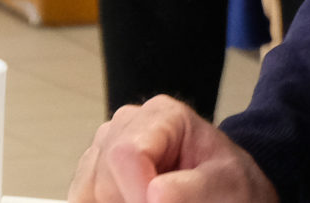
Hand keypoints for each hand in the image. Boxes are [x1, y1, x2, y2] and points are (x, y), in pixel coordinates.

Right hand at [68, 97, 276, 202]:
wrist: (224, 189)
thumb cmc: (227, 182)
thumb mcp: (226, 184)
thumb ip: (196, 189)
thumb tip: (154, 194)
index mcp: (162, 116)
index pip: (127, 153)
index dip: (136, 191)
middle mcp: (126, 125)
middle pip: (104, 177)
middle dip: (129, 202)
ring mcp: (105, 148)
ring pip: (87, 191)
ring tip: (150, 201)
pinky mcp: (93, 174)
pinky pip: (82, 198)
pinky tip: (132, 202)